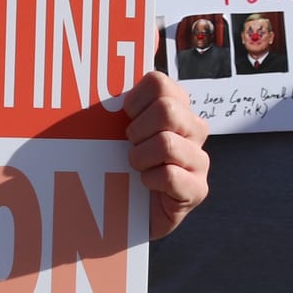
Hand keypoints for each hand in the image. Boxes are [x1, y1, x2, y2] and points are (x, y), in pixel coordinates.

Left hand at [123, 71, 209, 238]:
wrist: (128, 210)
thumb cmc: (120, 163)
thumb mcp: (117, 131)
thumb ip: (116, 107)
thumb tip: (93, 87)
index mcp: (176, 106)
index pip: (160, 82)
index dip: (135, 99)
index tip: (126, 117)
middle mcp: (194, 128)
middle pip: (167, 110)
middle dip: (137, 130)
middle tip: (130, 145)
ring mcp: (199, 159)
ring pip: (166, 143)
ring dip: (140, 157)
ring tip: (136, 166)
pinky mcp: (198, 188)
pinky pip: (170, 176)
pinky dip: (149, 180)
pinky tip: (146, 184)